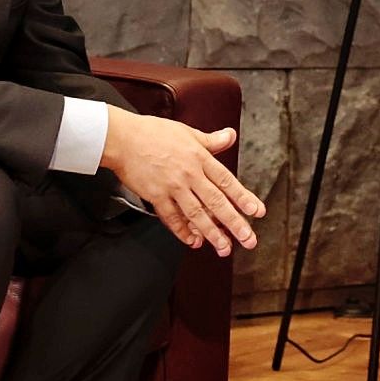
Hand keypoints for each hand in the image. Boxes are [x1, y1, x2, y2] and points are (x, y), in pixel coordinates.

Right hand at [100, 108, 266, 256]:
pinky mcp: (155, 196)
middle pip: (216, 202)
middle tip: (248, 239)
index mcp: (199, 158)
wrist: (122, 138)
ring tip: (224, 248)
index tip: (257, 211)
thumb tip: (230, 136)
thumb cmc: (152, 132)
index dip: (244, 198)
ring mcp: (172, 187)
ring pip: (196, 214)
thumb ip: (211, 140)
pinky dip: (182, 231)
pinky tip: (193, 241)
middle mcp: (189, 174)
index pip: (227, 181)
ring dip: (212, 233)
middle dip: (234, 222)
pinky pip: (171, 218)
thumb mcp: (187, 132)